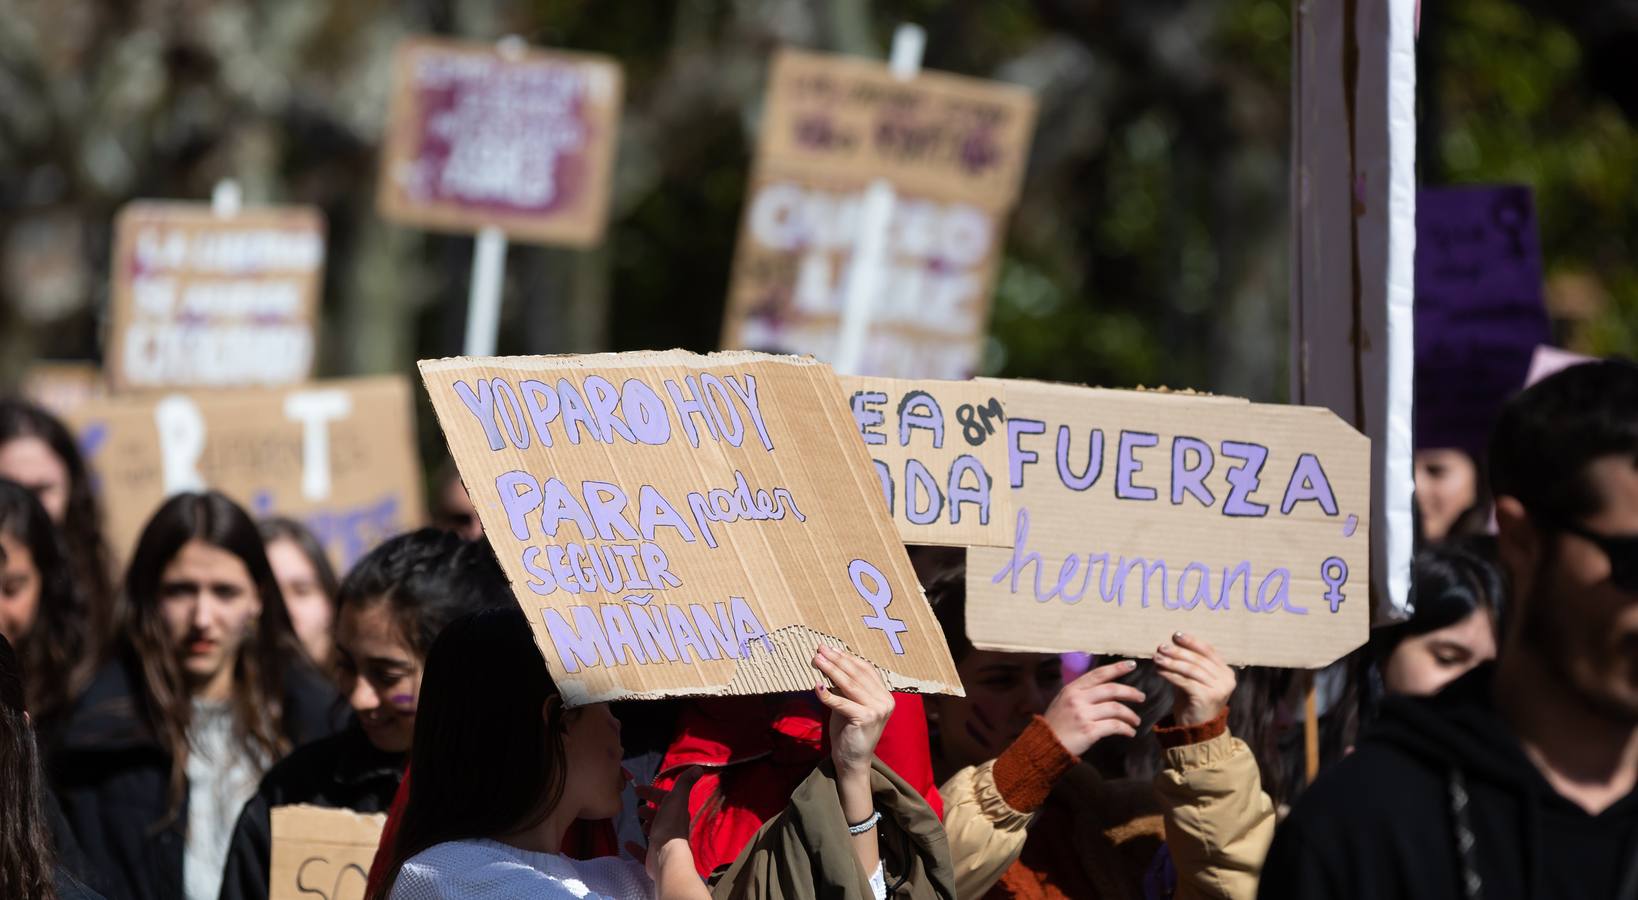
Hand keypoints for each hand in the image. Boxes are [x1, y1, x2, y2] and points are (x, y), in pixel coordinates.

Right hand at [631, 766, 702, 880]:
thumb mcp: (676, 799)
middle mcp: (671, 828)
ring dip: (648, 826)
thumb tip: (698, 768)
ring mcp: (663, 844)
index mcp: (676, 812)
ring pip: (655, 832)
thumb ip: (684, 783)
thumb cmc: (670, 826)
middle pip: (661, 816)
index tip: (637, 789)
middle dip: (650, 810)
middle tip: (639, 809)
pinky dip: (636, 848)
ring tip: (641, 823)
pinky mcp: (653, 858)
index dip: (652, 793)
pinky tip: (628, 844)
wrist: (667, 857)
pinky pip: (643, 852)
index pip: (665, 798)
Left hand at [813, 644, 894, 777]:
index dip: (847, 657)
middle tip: (820, 649)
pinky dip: (828, 695)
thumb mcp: (849, 704)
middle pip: (857, 674)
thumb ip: (845, 687)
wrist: (852, 760)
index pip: (865, 669)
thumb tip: (828, 662)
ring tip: (817, 660)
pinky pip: (843, 702)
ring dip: (831, 670)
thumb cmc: (849, 731)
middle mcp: (885, 701)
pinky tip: (816, 687)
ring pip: (851, 684)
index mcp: (884, 695)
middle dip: (837, 660)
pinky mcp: (867, 718)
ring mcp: (878, 709)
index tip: (829, 649)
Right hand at [1041, 659, 1145, 756]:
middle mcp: (1077, 699)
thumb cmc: (1055, 724)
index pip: (1099, 674)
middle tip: (1141, 697)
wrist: (1043, 745)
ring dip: (1130, 715)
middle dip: (1130, 692)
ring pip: (1116, 708)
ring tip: (1136, 721)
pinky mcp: (1089, 731)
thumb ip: (1080, 693)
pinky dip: (1126, 729)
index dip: (1117, 668)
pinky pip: (1114, 726)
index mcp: (1072, 689)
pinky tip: (1129, 732)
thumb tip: (1104, 687)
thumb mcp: (1062, 701)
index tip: (1132, 665)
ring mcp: (1083, 715)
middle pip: (1111, 690)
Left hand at [1155, 632, 1234, 725]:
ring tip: (1156, 657)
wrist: (1196, 731)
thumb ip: (1188, 664)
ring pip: (1191, 670)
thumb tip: (1169, 644)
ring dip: (1171, 662)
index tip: (1176, 635)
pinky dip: (1170, 674)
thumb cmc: (1193, 703)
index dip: (1192, 642)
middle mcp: (1226, 680)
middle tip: (1161, 646)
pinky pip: (1185, 681)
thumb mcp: (1193, 680)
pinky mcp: (1207, 697)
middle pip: (1198, 660)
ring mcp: (1219, 689)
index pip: (1208, 651)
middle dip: (1178, 652)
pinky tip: (1158, 670)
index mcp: (1226, 672)